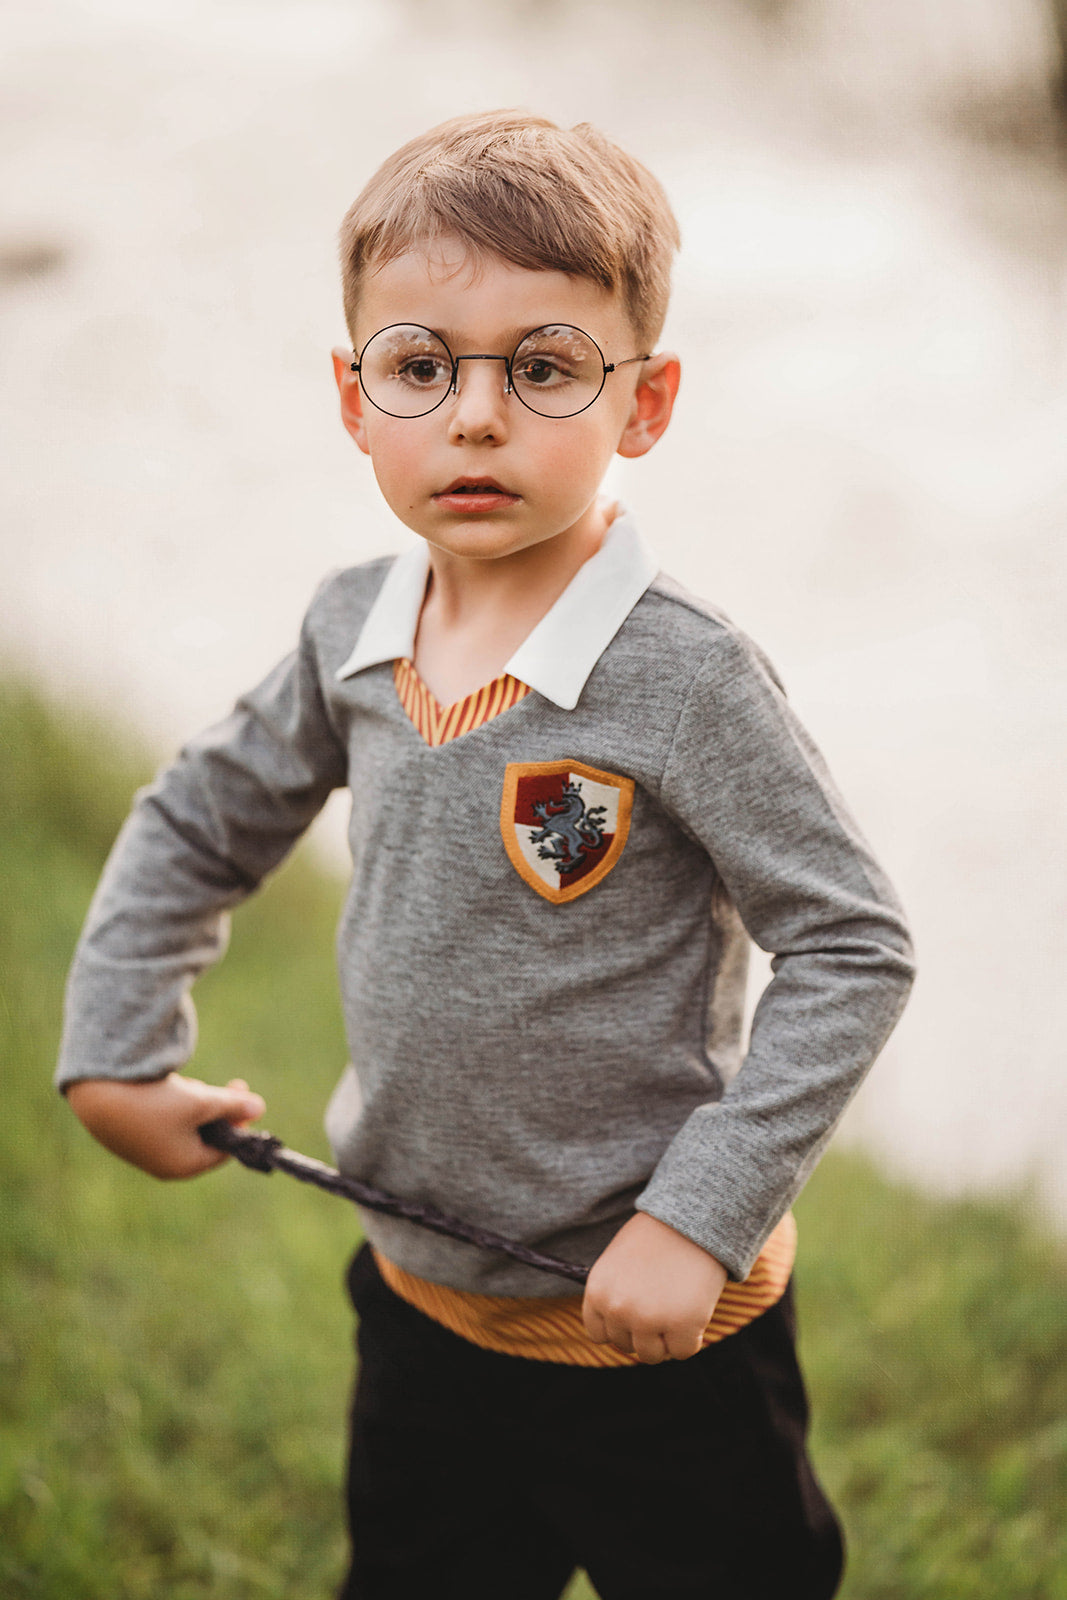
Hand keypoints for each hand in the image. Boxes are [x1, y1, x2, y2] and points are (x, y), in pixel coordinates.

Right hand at [65, 1072, 265, 1179]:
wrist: (98, 1093)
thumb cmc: (157, 1102)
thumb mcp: (202, 1102)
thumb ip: (233, 1106)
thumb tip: (260, 1107)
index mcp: (184, 1166)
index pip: (223, 1150)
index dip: (239, 1123)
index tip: (243, 1095)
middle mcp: (162, 1165)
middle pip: (205, 1137)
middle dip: (217, 1109)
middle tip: (229, 1085)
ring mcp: (142, 1151)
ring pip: (183, 1126)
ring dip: (193, 1103)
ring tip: (185, 1084)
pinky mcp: (126, 1134)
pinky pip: (160, 1121)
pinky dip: (170, 1102)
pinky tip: (163, 1086)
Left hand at [582, 1212, 727, 1363]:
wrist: (693, 1218)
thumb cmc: (657, 1237)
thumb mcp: (618, 1262)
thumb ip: (614, 1295)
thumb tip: (621, 1329)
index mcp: (598, 1292)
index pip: (599, 1333)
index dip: (620, 1327)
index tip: (635, 1316)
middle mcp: (618, 1309)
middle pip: (627, 1345)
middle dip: (644, 1331)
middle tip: (662, 1302)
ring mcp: (649, 1320)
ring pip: (652, 1355)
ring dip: (665, 1339)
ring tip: (677, 1307)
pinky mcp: (682, 1326)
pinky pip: (682, 1352)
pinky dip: (690, 1338)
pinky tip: (695, 1311)